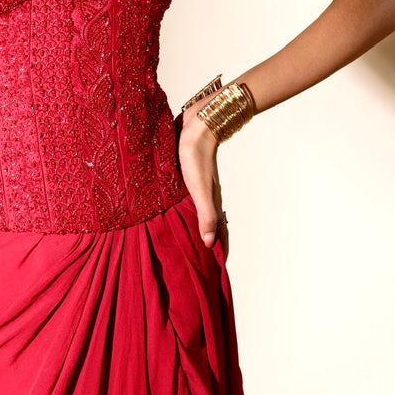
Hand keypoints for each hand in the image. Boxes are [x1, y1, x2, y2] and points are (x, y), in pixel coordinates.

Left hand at [177, 104, 225, 253]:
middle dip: (208, 243)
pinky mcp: (187, 175)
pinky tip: (174, 212)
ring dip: (196, 227)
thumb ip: (205, 215)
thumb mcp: (198, 188)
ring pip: (198, 212)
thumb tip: (210, 244)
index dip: (221, 251)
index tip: (218, 270)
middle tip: (200, 262)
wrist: (197, 124)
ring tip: (187, 243)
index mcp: (211, 202)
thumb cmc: (195, 156)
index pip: (219, 232)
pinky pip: (187, 199)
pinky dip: (185, 210)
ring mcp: (197, 186)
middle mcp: (206, 196)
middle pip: (210, 224)